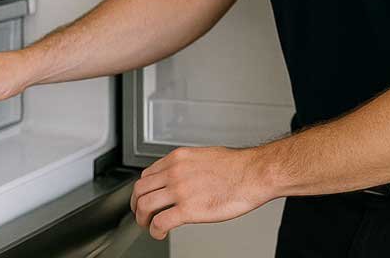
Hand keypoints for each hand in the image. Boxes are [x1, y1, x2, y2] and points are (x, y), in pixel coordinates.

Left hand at [129, 146, 275, 239]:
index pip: (147, 174)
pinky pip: (160, 222)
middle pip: (140, 189)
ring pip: (145, 205)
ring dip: (142, 219)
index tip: (146, 197)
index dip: (144, 189)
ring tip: (148, 225)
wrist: (253, 174)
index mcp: (178, 158)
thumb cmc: (237, 167)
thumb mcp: (204, 155)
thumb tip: (184, 175)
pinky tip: (161, 233)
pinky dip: (155, 230)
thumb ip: (188, 165)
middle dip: (137, 205)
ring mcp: (179, 190)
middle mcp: (174, 172)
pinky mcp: (188, 210)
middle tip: (141, 214)